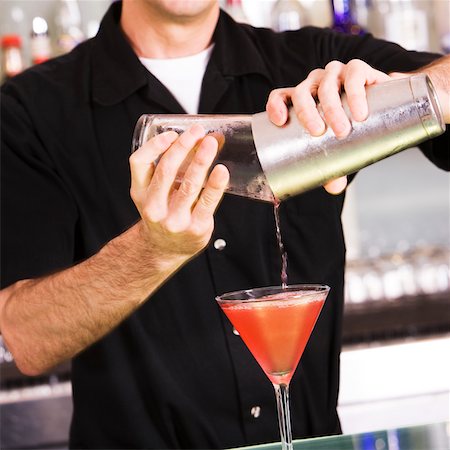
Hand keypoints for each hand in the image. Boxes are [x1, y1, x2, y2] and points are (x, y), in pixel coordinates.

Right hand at [129, 125, 228, 265]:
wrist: (165, 249)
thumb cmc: (164, 213)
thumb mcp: (156, 192)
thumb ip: (175, 167)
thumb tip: (208, 139)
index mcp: (140, 193)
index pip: (139, 163)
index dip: (154, 145)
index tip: (171, 134)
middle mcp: (154, 207)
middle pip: (166, 170)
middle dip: (182, 147)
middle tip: (197, 132)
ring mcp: (174, 219)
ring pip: (188, 184)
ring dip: (201, 160)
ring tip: (211, 143)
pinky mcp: (195, 228)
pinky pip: (207, 202)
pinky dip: (215, 185)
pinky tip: (221, 171)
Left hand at [266, 59, 391, 193]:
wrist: (389, 108)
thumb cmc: (355, 126)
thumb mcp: (341, 148)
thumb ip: (334, 167)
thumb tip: (334, 188)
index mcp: (303, 99)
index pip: (281, 96)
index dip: (275, 105)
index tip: (280, 122)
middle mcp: (316, 83)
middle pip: (301, 92)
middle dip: (307, 113)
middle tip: (319, 133)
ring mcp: (335, 74)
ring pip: (326, 85)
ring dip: (332, 107)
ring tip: (342, 130)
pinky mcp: (358, 69)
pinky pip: (353, 75)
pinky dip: (355, 93)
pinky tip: (359, 111)